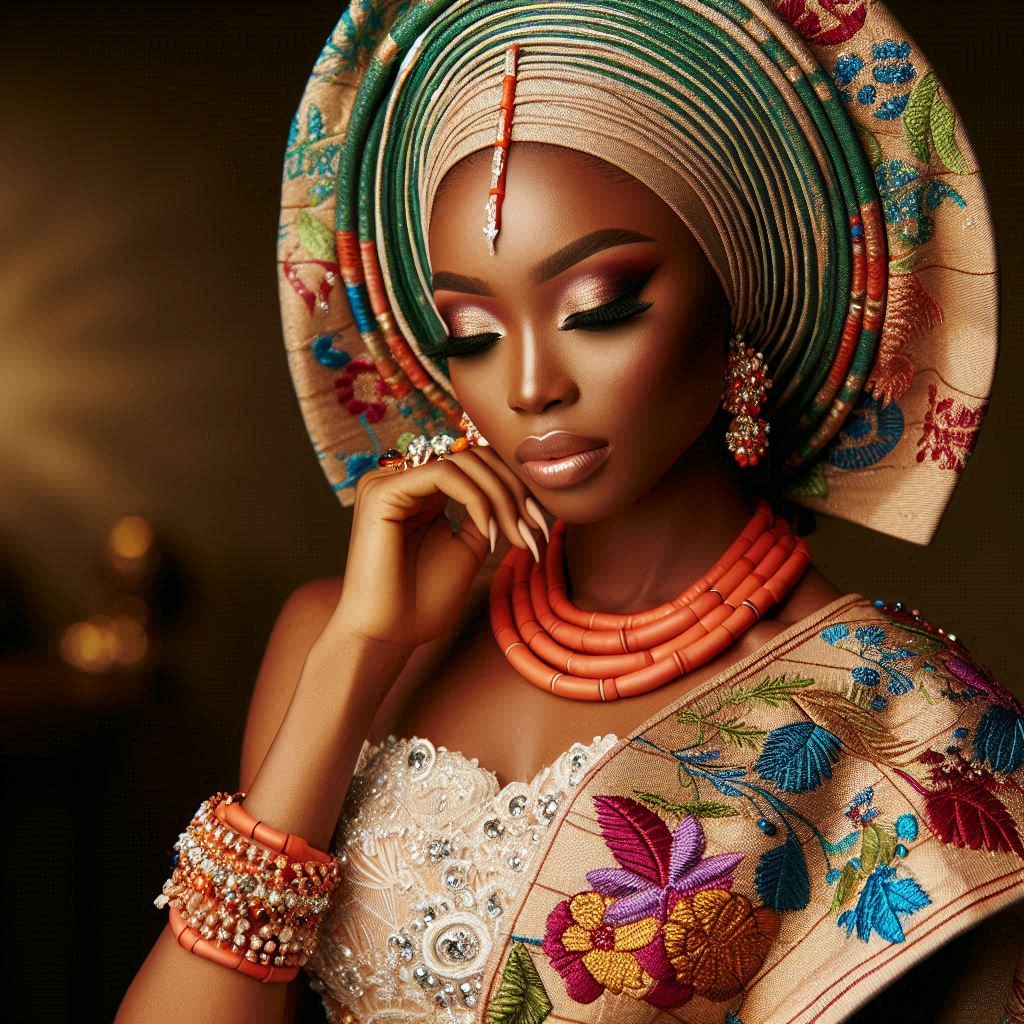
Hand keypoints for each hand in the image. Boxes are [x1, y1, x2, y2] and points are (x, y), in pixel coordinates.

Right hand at [332, 445, 548, 648]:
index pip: (475, 462)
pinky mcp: (382, 491)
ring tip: (514, 535)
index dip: (514, 485)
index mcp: (420, 490)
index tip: (539, 523)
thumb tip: (520, 492)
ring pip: (462, 462)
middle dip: (513, 491)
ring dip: (500, 496)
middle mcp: (401, 479)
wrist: (389, 635)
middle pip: (473, 456)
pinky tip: (488, 532)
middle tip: (534, 529)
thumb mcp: (469, 548)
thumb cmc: (423, 601)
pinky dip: (476, 499)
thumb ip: (487, 514)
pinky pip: (444, 474)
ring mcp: (388, 481)